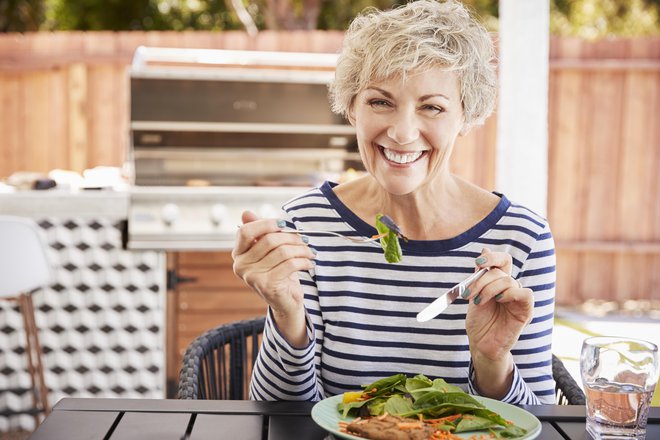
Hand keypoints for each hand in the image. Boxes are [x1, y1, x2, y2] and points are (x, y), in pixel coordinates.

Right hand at [232, 211, 315, 344]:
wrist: (285, 302)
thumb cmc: (278, 272)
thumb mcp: (269, 251)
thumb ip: (260, 232)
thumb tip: (246, 213)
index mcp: (238, 254)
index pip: (246, 231)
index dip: (266, 223)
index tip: (284, 224)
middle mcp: (241, 266)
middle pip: (268, 240)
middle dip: (291, 237)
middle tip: (305, 239)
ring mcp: (252, 277)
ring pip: (282, 251)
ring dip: (301, 249)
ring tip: (310, 252)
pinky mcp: (267, 286)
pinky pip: (290, 265)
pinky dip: (304, 262)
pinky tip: (309, 263)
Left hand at [464, 248, 533, 396]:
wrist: (480, 345)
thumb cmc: (478, 322)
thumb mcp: (474, 294)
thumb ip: (480, 275)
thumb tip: (485, 249)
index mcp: (498, 283)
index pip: (503, 261)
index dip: (493, 257)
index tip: (479, 261)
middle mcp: (510, 289)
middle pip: (502, 271)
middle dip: (482, 279)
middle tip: (470, 294)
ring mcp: (518, 300)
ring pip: (509, 281)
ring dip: (490, 289)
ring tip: (479, 302)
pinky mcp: (525, 311)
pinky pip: (525, 294)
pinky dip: (510, 293)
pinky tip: (499, 301)